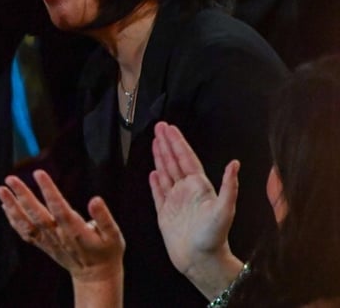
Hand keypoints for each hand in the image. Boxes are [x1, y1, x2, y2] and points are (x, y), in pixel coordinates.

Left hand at [0, 170, 124, 284]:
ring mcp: (48, 241)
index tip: (39, 173)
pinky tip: (5, 206)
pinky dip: (13, 220)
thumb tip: (96, 199)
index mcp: (76, 231)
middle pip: (37, 214)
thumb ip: (104, 218)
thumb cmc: (107, 252)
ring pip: (27, 224)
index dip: (49, 191)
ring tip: (0, 190)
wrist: (95, 276)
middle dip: (23, 196)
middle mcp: (59, 236)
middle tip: (10, 179)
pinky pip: (25, 233)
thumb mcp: (114, 236)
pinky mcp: (43, 244)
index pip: (60, 208)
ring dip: (12, 207)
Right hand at [149, 122, 237, 278]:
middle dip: (166, 144)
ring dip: (160, 157)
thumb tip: (235, 164)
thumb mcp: (225, 210)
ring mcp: (175, 202)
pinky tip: (153, 173)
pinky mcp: (165, 214)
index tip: (170, 128)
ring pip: (165, 173)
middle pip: (174, 161)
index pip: (186, 158)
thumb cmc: (214, 237)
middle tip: (159, 127)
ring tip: (154, 142)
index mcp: (200, 187)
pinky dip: (155, 182)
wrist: (201, 261)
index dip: (177, 142)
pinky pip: (158, 193)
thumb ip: (229, 186)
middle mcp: (187, 192)